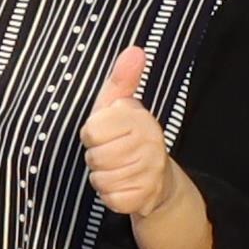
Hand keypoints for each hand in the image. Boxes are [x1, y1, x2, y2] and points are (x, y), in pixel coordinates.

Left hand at [76, 43, 174, 220]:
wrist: (157, 180)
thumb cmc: (128, 138)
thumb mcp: (119, 106)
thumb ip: (121, 79)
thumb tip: (134, 49)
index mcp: (140, 118)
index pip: (91, 130)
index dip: (92, 134)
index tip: (107, 133)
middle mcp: (151, 143)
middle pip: (94, 157)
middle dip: (96, 158)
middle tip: (112, 154)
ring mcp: (150, 171)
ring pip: (100, 178)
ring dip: (102, 177)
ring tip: (117, 169)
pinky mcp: (145, 196)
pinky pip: (110, 198)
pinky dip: (110, 196)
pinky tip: (123, 186)